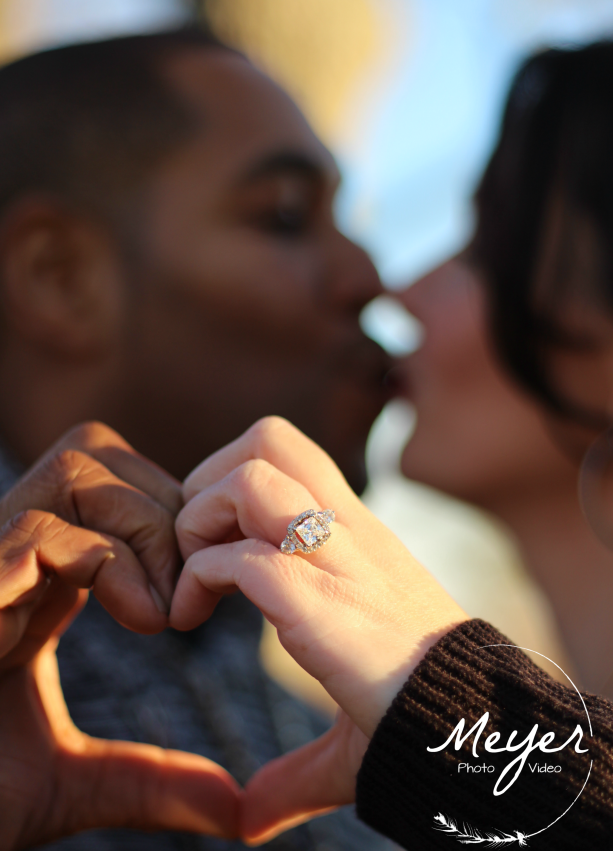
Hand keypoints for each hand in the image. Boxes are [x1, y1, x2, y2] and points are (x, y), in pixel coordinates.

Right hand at [0, 423, 239, 849]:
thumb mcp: (73, 782)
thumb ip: (151, 781)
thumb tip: (232, 807)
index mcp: (35, 581)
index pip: (111, 483)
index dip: (168, 517)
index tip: (195, 590)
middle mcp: (10, 557)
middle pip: (96, 450)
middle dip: (164, 509)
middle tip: (183, 591)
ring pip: (75, 468)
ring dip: (142, 528)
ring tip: (159, 611)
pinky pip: (37, 530)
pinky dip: (106, 564)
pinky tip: (139, 621)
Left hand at [171, 417, 467, 843]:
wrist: (478, 734)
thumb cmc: (416, 716)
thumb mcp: (349, 706)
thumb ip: (295, 759)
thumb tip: (248, 819)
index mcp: (354, 532)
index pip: (284, 446)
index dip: (226, 474)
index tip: (209, 543)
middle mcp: (348, 532)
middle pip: (268, 438)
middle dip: (208, 480)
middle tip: (195, 547)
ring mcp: (341, 563)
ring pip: (253, 479)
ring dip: (200, 521)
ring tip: (194, 580)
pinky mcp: (329, 609)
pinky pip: (249, 561)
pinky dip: (201, 580)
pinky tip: (189, 620)